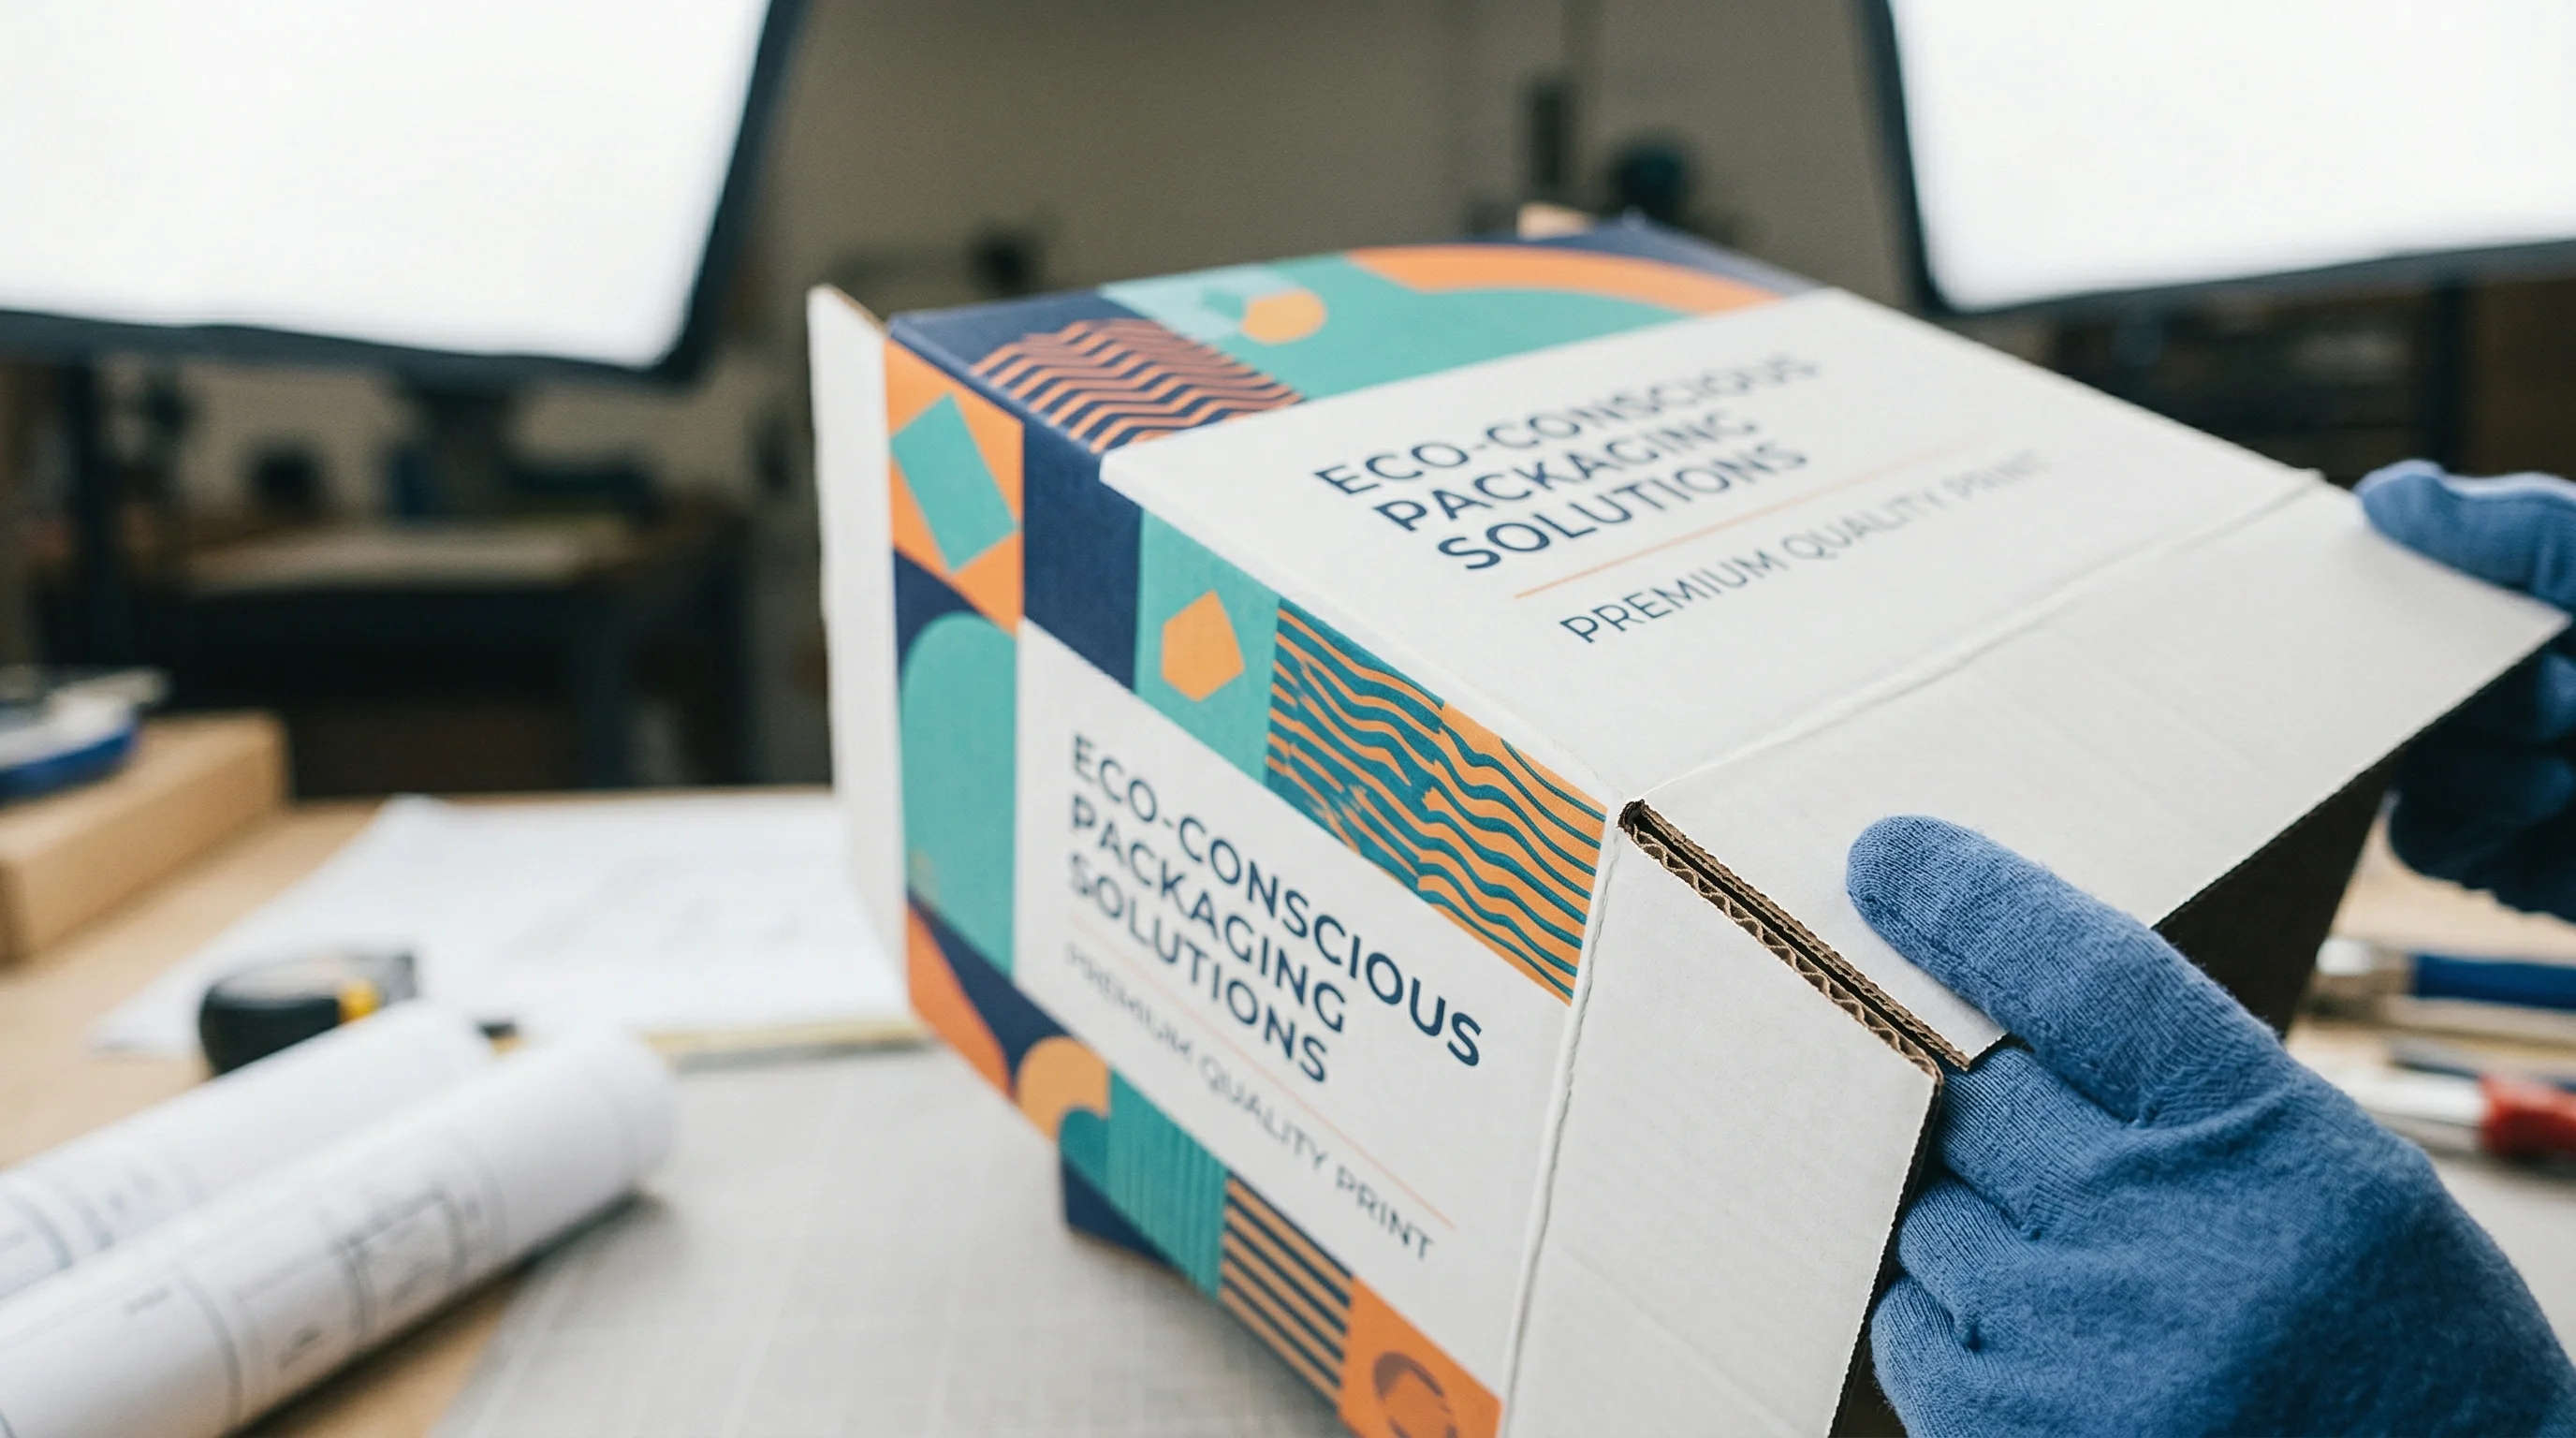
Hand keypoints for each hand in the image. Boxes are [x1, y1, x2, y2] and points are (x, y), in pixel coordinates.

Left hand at [1847, 814, 2575, 1436]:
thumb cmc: (2395, 1349)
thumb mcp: (2341, 1185)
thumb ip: (2189, 1098)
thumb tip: (2000, 1007)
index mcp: (2276, 1143)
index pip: (2086, 974)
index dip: (1970, 901)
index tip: (1884, 856)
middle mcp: (2174, 1235)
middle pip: (1977, 1096)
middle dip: (1979, 1113)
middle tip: (2032, 1158)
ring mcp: (2087, 1347)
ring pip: (1931, 1214)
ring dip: (1973, 1231)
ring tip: (2083, 1290)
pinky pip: (1908, 1330)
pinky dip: (1949, 1328)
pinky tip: (2040, 1356)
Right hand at [2359, 459, 2575, 917]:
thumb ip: (2517, 528)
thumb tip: (2388, 496)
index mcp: (2555, 619)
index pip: (2431, 587)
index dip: (2402, 583)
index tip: (2399, 581)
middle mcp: (2526, 698)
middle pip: (2402, 678)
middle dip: (2454, 674)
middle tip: (2547, 676)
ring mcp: (2513, 783)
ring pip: (2405, 760)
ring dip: (2471, 753)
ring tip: (2567, 751)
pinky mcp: (2509, 864)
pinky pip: (2423, 839)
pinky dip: (2467, 816)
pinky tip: (2548, 800)